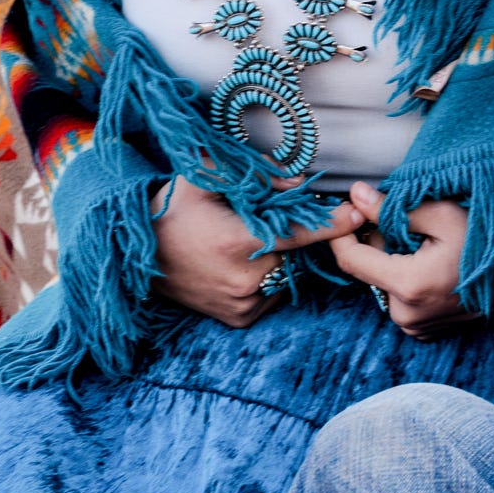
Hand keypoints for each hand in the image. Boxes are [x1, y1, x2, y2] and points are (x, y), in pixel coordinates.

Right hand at [151, 177, 362, 327]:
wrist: (134, 257)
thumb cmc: (171, 210)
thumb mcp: (204, 176)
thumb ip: (255, 173)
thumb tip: (300, 183)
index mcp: (237, 242)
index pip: (300, 232)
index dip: (332, 222)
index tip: (359, 213)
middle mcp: (244, 280)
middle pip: (295, 251)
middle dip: (295, 233)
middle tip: (270, 218)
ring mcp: (243, 304)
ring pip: (287, 272)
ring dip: (281, 256)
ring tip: (246, 241)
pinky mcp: (240, 319)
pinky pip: (274, 292)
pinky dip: (269, 275)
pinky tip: (241, 262)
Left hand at [327, 184, 480, 338]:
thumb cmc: (486, 244)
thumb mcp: (443, 215)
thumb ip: (394, 207)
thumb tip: (356, 196)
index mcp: (407, 285)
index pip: (351, 259)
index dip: (341, 233)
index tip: (345, 212)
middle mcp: (405, 314)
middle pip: (369, 270)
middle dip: (380, 245)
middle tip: (411, 228)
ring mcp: (413, 327)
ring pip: (384, 284)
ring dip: (395, 263)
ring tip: (427, 250)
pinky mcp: (421, 332)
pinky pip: (399, 300)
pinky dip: (407, 282)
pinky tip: (432, 270)